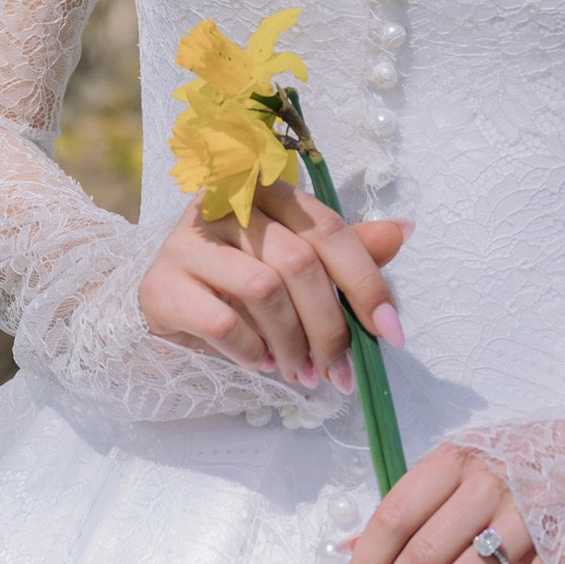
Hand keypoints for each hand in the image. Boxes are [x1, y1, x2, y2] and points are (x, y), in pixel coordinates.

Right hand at [137, 178, 408, 389]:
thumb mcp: (295, 260)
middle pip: (299, 263)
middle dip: (329, 327)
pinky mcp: (161, 284)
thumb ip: (343, 249)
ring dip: (292, 344)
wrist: (165, 302)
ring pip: (263, 290)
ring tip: (300, 372)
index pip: (329, 230)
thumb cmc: (239, 279)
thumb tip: (403, 230)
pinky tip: (261, 364)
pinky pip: (223, 321)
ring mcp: (188, 241)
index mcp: (267, 191)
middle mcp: (225, 204)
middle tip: (338, 372)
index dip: (366, 282)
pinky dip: (252, 352)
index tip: (390, 332)